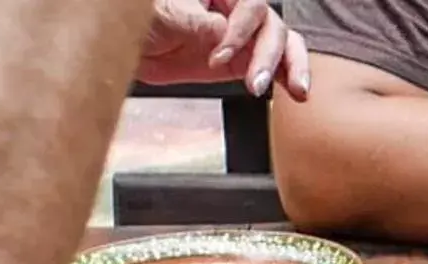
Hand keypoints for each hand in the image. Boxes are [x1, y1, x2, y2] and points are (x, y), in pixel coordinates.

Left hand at [138, 0, 310, 98]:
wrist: (130, 48)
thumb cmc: (141, 20)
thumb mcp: (163, 16)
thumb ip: (194, 22)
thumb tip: (222, 30)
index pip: (250, 3)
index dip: (242, 30)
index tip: (220, 55)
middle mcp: (234, 8)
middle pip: (271, 24)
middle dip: (269, 54)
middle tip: (256, 82)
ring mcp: (242, 36)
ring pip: (281, 41)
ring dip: (290, 65)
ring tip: (296, 90)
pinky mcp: (242, 61)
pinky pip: (275, 65)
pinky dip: (288, 77)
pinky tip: (297, 92)